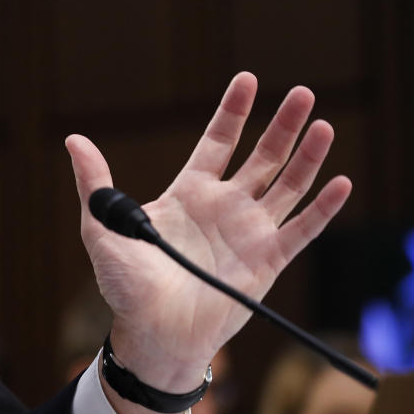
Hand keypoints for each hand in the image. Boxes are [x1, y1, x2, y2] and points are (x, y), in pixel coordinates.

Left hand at [65, 72, 351, 413]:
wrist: (151, 334)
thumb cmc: (125, 284)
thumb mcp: (102, 226)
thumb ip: (95, 183)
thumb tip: (73, 140)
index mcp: (188, 193)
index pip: (217, 142)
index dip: (234, 111)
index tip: (247, 79)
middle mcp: (224, 207)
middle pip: (262, 156)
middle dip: (282, 124)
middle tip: (302, 91)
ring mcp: (249, 232)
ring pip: (287, 185)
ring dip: (307, 156)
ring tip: (322, 124)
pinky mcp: (268, 261)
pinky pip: (301, 230)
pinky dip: (322, 207)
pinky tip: (339, 181)